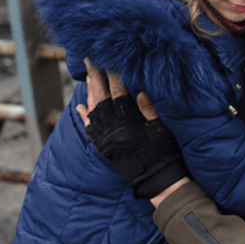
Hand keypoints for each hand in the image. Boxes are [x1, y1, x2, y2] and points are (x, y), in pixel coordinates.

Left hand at [77, 61, 188, 199]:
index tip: (110, 63)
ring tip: (87, 79)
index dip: (115, 79)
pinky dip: (85, 117)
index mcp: (129, 123)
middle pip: (102, 101)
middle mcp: (114, 130)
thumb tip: (140, 92)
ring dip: (90, 95)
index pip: (119, 96)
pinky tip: (81, 107)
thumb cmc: (164, 154)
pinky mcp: (105, 147)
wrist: (157, 180)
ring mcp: (107, 139)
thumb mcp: (162, 130)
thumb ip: (150, 110)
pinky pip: (91, 130)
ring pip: (94, 113)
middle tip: (90, 64)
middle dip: (96, 81)